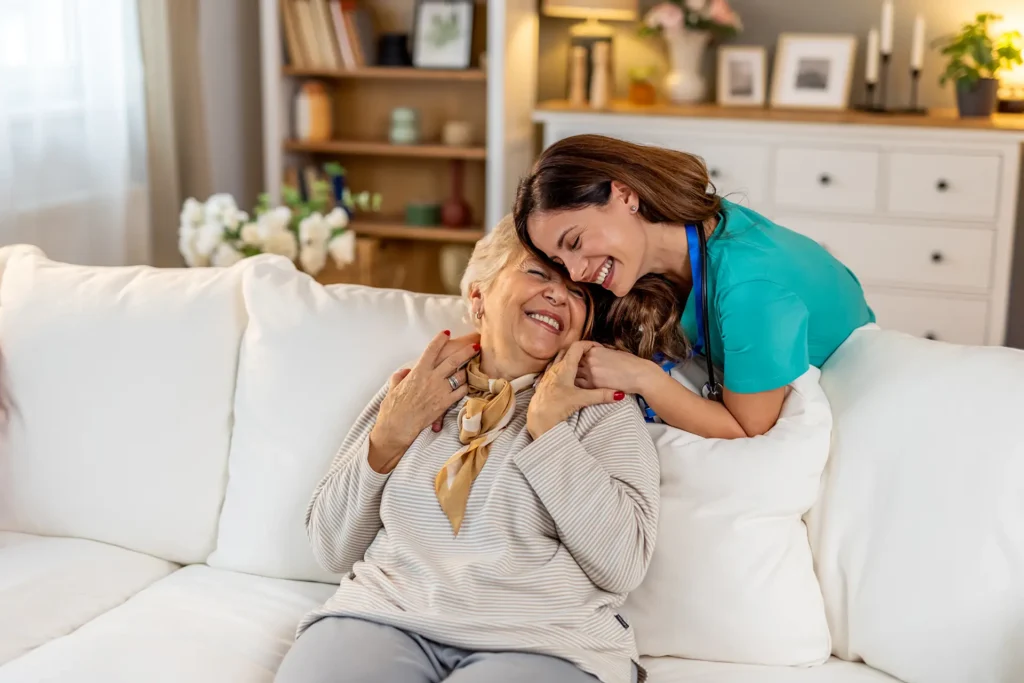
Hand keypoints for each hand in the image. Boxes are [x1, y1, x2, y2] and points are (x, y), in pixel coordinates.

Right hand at [369, 331, 478, 472]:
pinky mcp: (446, 403)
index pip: (431, 351)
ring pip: (460, 376)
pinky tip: (466, 386)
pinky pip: (461, 392)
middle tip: (475, 346)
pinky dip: (465, 387)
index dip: (440, 340)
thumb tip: (405, 372)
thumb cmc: (393, 408)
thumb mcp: (393, 388)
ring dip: (466, 371)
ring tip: (471, 368)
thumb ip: (400, 377)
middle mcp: (431, 378)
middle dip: (466, 351)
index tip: (446, 333)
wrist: (399, 425)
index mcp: (418, 372)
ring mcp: (440, 390)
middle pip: (453, 360)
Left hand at [527, 341, 624, 439]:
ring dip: (569, 358)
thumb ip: (600, 395)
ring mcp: (548, 375)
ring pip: (558, 359)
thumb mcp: (581, 400)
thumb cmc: (556, 407)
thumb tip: (618, 394)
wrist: (538, 419)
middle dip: (579, 350)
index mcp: (564, 367)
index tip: (597, 346)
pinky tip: (565, 377)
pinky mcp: (544, 384)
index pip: (577, 347)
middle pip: (567, 351)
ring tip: (579, 364)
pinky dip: (562, 368)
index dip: (588, 344)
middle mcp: (555, 368)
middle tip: (589, 354)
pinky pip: (553, 369)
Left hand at [576, 345, 658, 395]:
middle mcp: (590, 360)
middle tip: (579, 370)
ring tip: (577, 378)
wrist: (640, 375)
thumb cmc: (631, 363)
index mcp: (594, 351)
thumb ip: (603, 353)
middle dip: (575, 366)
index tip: (583, 358)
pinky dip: (579, 385)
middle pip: (573, 362)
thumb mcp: (615, 352)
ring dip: (574, 375)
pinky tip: (582, 387)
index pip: (578, 350)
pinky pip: (580, 384)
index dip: (580, 355)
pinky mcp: (593, 385)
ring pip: (574, 374)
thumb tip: (598, 353)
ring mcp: (590, 373)